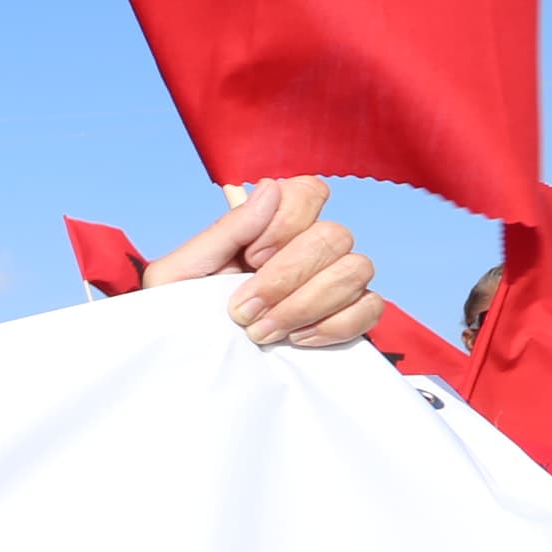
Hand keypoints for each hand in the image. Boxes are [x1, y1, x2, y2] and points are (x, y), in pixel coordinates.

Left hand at [142, 177, 383, 349]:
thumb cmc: (180, 314)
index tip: (250, 258)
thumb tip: (270, 186)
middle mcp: (309, 248)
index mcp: (270, 228)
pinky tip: (297, 340)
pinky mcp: (349, 317)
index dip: (286, 223)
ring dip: (307, 304)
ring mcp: (334, 282)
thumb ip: (227, 230)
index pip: (309, 192)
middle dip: (287, 278)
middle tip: (244, 312)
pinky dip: (336, 325)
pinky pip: (371, 308)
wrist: (186, 365)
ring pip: (357, 269)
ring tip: (262, 332)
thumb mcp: (182, 272)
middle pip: (334, 235)